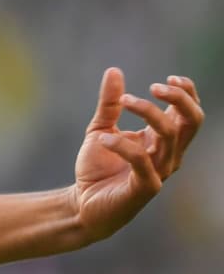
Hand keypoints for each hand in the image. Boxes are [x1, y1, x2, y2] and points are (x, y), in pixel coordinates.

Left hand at [73, 67, 203, 241]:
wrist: (82, 203)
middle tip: (154, 86)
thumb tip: (114, 71)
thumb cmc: (98, 167)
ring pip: (169, 135)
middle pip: (192, 122)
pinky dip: (121, 144)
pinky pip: (141, 160)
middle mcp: (168, 155)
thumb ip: (110, 103)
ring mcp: (160, 172)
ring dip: (147, 112)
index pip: (189, 115)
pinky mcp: (145, 187)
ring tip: (123, 100)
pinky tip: (103, 138)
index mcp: (162, 140)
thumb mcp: (100, 128)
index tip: (170, 77)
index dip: (187, 94)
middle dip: (180, 99)